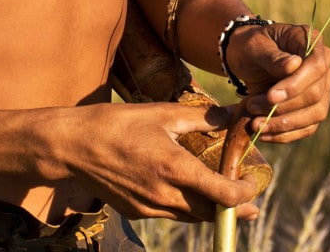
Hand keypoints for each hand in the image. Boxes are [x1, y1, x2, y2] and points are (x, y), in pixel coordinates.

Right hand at [43, 101, 260, 222]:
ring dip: (210, 208)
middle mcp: (165, 196)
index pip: (223, 195)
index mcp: (175, 169)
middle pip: (211, 213)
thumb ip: (200, 117)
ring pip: (191, 217)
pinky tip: (187, 188)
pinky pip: (170, 214)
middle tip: (247, 194)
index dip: (245, 193)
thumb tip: (230, 114)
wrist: (75, 146)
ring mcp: (149, 208)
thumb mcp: (162, 112)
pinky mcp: (136, 212)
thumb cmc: (118, 124)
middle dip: (233, 207)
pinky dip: (186, 206)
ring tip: (222, 192)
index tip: (254, 183)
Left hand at [224, 22, 329, 142]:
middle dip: (284, 107)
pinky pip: (307, 128)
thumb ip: (272, 56)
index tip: (271, 96)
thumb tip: (294, 65)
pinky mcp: (313, 109)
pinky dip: (285, 134)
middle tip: (252, 107)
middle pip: (316, 93)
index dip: (296, 85)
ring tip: (255, 125)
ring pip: (315, 114)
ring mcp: (322, 88)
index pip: (316, 66)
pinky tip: (263, 134)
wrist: (246, 59)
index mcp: (311, 40)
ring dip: (284, 124)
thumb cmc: (250, 46)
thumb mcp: (254, 45)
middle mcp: (323, 64)